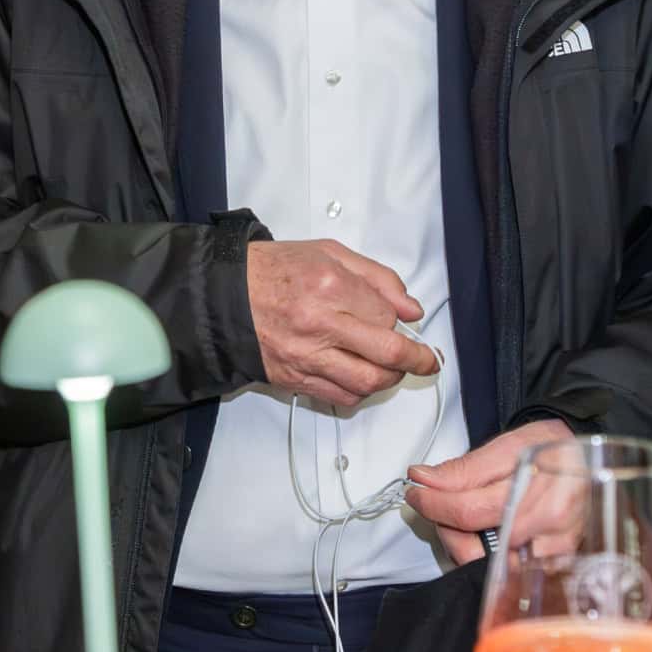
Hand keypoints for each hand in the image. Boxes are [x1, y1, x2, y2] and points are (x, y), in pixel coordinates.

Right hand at [245, 239, 437, 408]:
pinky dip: (360, 392)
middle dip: (417, 360)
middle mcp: (319, 324)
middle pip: (386, 353)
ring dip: (390, 378)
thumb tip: (410, 308)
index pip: (386, 314)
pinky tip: (361, 377)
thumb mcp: (329, 253)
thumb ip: (377, 278)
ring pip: (367, 382)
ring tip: (393, 368)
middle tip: (427, 360)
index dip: (399, 319)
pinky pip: (341, 398)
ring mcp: (306, 356)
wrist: (224, 297)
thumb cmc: (274, 271)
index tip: (402, 320)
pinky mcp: (295, 379)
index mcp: (329, 285)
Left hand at [405, 419, 573, 562]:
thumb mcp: (511, 443)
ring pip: (491, 566)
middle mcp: (551, 520)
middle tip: (438, 505)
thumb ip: (467, 467)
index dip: (434, 503)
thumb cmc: (553, 449)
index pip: (470, 508)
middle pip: (477, 544)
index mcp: (540, 483)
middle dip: (446, 525)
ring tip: (463, 520)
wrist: (589, 460)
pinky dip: (489, 558)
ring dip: (465, 544)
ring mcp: (557, 548)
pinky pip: (510, 575)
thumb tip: (424, 478)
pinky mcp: (559, 565)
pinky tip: (486, 536)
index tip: (416, 492)